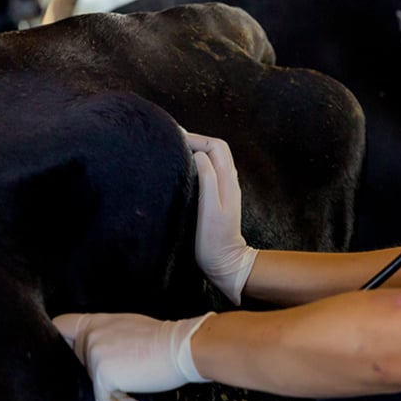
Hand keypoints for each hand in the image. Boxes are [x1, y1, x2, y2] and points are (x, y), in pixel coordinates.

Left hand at [52, 312, 213, 400]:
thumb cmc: (164, 341)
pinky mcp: (103, 374)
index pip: (61, 325)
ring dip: (114, 395)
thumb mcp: (130, 327)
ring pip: (95, 383)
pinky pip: (104, 399)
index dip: (57, 340)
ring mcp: (95, 354)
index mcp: (97, 321)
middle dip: (99, 377)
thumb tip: (96, 355)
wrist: (182, 348)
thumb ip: (108, 336)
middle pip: (78, 362)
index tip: (64, 355)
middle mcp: (91, 335)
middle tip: (120, 387)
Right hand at [183, 131, 257, 304]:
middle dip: (196, 140)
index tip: (174, 137)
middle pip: (216, 149)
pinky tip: (182, 167)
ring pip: (213, 159)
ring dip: (196, 150)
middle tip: (172, 139)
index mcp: (227, 180)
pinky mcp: (217, 198)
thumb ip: (207, 178)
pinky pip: (209, 171)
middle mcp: (228, 181)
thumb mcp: (210, 208)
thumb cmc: (215, 239)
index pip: (216, 146)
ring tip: (174, 149)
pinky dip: (196, 163)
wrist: (225, 263)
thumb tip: (199, 154)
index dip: (196, 138)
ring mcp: (224, 189)